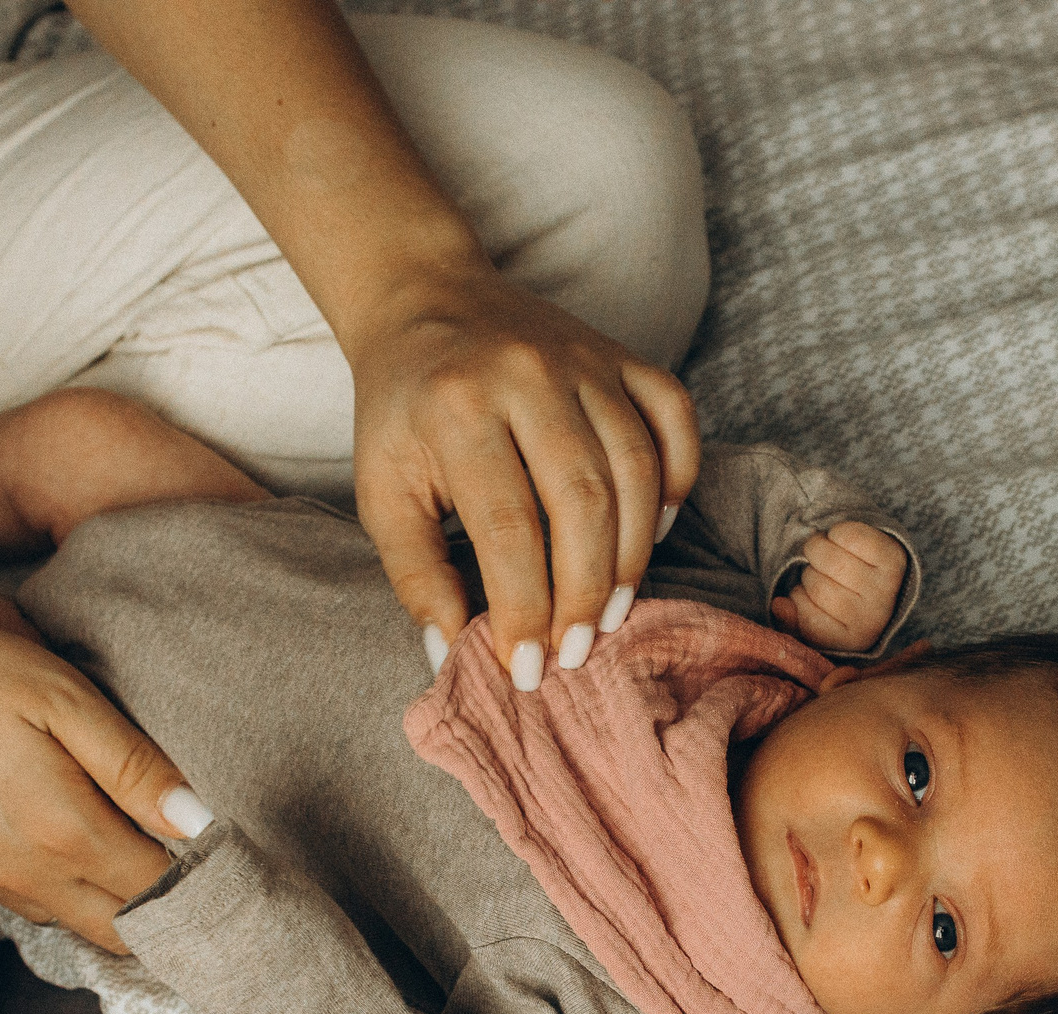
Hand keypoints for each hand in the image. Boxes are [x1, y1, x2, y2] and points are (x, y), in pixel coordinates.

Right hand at [0, 600, 205, 951]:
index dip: (212, 878)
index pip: (167, 890)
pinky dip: (83, 897)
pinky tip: (96, 851)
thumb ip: (131, 763)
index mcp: (67, 834)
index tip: (247, 853)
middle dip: (179, 911)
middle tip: (217, 870)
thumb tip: (201, 818)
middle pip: (132, 929)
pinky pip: (44, 908)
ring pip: (87, 925)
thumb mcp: (54, 693)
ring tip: (164, 860)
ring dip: (130, 907)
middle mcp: (34, 878)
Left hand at [349, 265, 700, 682]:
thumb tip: (452, 655)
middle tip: (576, 651)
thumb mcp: (382, 491)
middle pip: (582, 501)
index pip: (506, 528)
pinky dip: (676, 479)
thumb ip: (416, 575)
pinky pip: (674, 417)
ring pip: (635, 467)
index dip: (523, 609)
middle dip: (585, 593)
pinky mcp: (622, 353)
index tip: (525, 669)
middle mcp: (528, 375)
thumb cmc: (402, 411)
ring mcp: (584, 359)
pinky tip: (651, 532)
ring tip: (612, 612)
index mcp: (458, 408)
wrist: (425, 300)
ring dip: (632, 555)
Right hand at [770, 523, 907, 655]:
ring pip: (832, 560)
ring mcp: (886, 587)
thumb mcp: (812, 619)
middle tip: (817, 568)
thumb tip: (779, 605)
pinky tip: (839, 540)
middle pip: (819, 586)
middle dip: (809, 571)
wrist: (879, 576)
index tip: (807, 593)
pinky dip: (837, 533)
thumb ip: (790, 620)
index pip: (808, 618)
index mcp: (853, 639)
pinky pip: (852, 537)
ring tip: (824, 552)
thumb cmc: (839, 599)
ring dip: (818, 547)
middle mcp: (873, 617)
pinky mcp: (893, 558)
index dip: (799, 599)